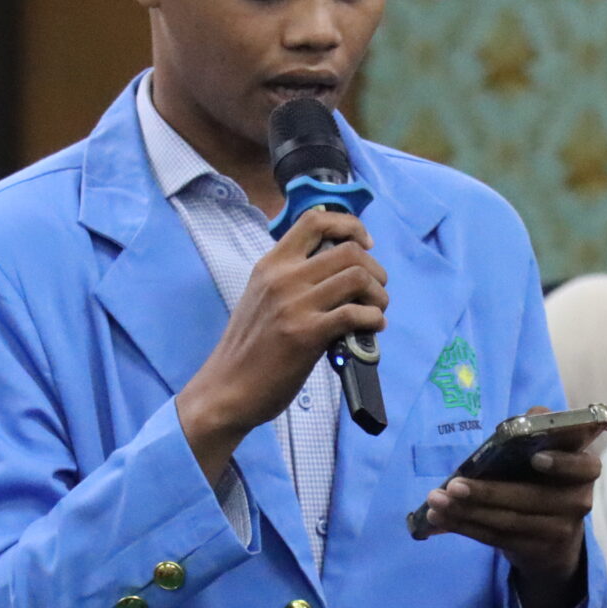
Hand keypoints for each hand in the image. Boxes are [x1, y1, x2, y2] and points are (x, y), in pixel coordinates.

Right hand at [177, 210, 386, 480]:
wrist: (227, 388)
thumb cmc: (248, 348)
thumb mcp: (262, 297)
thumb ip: (292, 278)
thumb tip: (338, 271)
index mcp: (271, 264)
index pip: (315, 219)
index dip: (350, 225)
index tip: (365, 245)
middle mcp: (283, 277)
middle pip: (349, 250)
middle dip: (375, 270)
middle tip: (376, 291)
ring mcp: (294, 305)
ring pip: (358, 278)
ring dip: (379, 295)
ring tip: (377, 311)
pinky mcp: (306, 335)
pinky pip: (355, 314)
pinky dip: (374, 319)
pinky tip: (372, 329)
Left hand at [418, 408, 596, 592]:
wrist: (553, 535)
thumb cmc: (543, 478)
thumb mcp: (544, 451)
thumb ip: (533, 431)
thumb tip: (513, 422)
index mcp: (584, 469)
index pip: (584, 466)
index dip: (562, 463)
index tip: (535, 458)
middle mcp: (578, 502)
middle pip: (531, 498)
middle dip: (488, 492)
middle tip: (453, 485)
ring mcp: (559, 530)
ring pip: (509, 521)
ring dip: (468, 512)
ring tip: (436, 500)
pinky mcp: (536, 550)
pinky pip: (497, 538)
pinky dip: (465, 527)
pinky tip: (440, 518)